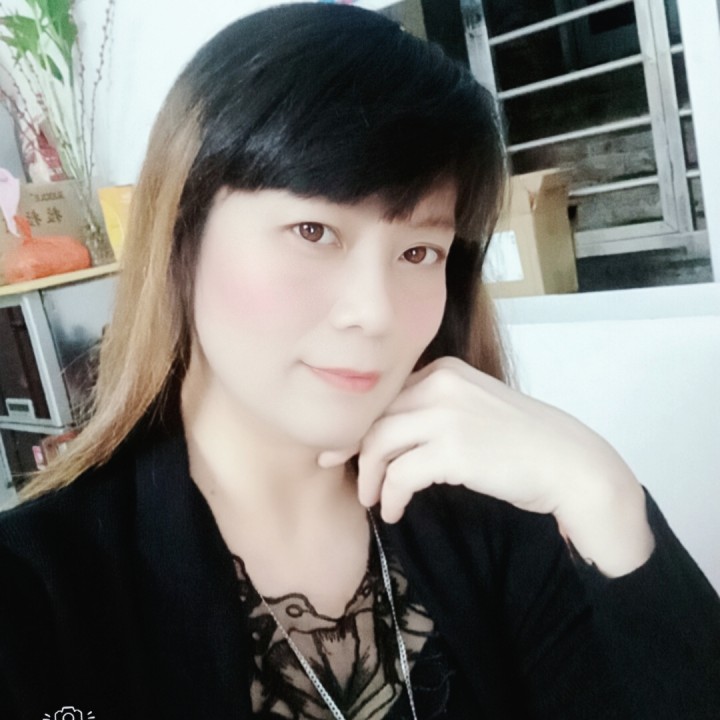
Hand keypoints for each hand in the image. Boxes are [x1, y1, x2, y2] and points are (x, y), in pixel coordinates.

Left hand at [319, 356, 654, 575]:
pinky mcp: (453, 450)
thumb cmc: (522, 442)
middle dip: (354, 449)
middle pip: (375, 417)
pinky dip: (390, 496)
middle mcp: (440, 385)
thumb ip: (434, 410)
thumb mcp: (474, 409)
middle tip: (345, 473)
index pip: (386, 395)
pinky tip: (394, 511)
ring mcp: (447, 415)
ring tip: (373, 499)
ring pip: (379, 443)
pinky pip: (400, 475)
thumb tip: (390, 436)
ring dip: (369, 477)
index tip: (350, 448)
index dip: (362, 425)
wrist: (569, 463)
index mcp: (444, 371)